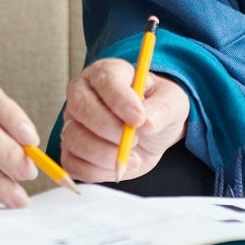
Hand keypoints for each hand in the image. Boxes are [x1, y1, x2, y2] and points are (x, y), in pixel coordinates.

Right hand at [60, 59, 190, 183]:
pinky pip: (73, 164)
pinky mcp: (72, 150)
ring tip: (134, 157)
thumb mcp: (172, 102)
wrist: (152, 133)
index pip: (104, 80)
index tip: (139, 119)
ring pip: (74, 138)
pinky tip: (119, 167)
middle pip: (80, 108)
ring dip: (104, 154)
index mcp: (106, 72)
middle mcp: (82, 94)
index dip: (120, 100)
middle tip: (135, 140)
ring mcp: (73, 123)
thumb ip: (162, 108)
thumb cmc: (157, 108)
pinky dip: (97, 171)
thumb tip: (148, 122)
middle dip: (109, 129)